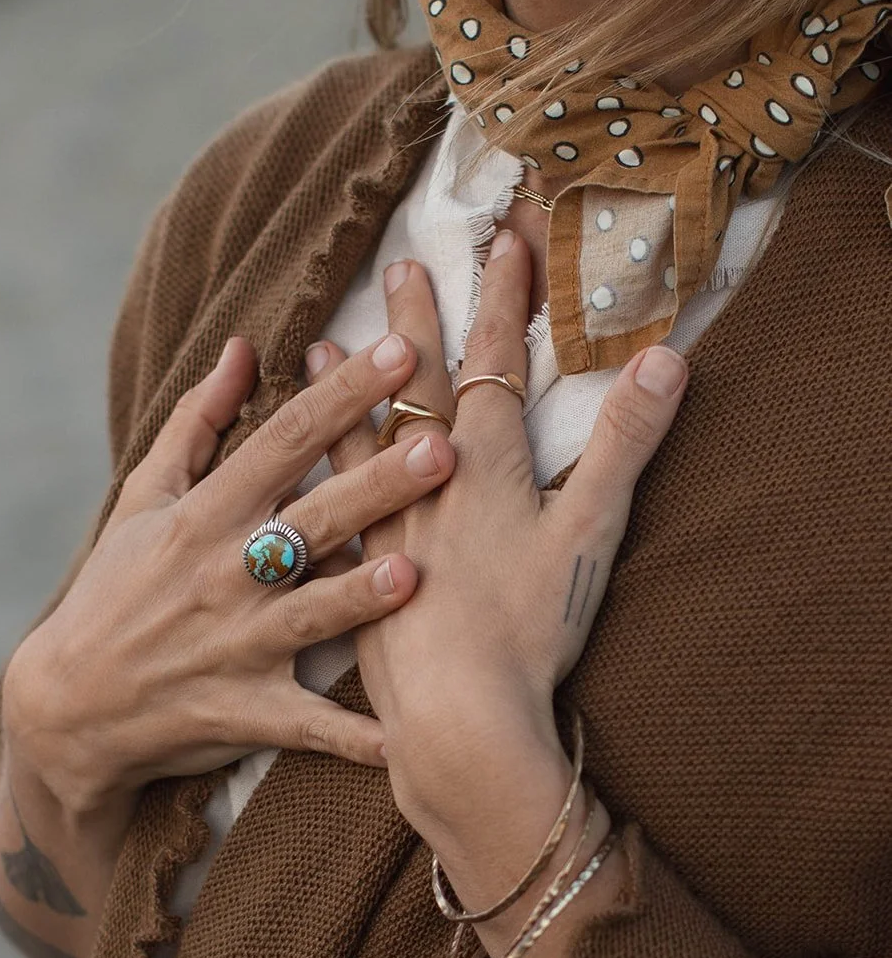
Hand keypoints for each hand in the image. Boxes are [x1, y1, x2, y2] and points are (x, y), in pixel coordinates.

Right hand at [1, 331, 455, 814]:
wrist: (66, 705)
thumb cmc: (115, 591)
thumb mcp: (143, 499)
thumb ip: (197, 423)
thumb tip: (242, 347)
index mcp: (205, 515)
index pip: (283, 442)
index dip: (341, 396)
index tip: (397, 353)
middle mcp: (224, 575)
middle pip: (313, 520)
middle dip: (376, 484)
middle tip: (442, 447)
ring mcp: (236, 646)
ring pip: (311, 615)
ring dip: (361, 598)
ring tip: (414, 572)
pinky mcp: (245, 712)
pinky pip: (306, 727)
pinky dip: (350, 741)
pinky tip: (401, 744)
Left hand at [312, 233, 687, 848]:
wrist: (457, 719)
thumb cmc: (528, 627)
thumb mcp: (591, 529)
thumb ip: (628, 441)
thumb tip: (669, 354)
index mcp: (483, 463)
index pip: (496, 359)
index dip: (505, 297)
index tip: (506, 239)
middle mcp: (421, 485)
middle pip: (418, 388)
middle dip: (418, 324)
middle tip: (401, 268)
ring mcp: (381, 532)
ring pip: (352, 443)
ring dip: (342, 393)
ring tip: (318, 350)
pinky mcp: (353, 584)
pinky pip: (320, 517)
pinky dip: (305, 485)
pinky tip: (288, 481)